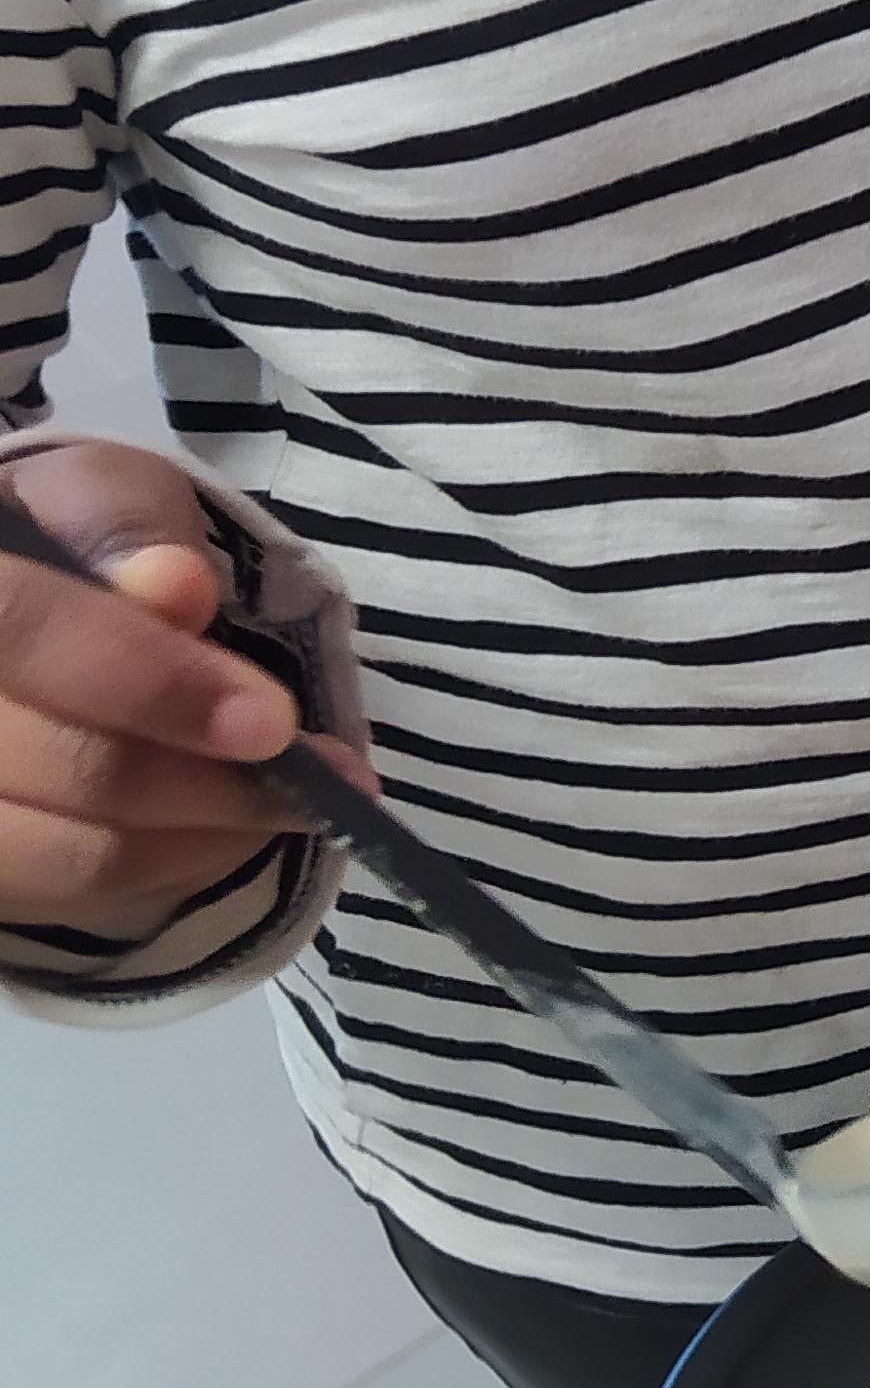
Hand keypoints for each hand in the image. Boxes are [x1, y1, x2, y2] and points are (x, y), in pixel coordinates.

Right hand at [0, 440, 321, 945]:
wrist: (27, 597)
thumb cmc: (66, 538)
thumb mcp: (96, 491)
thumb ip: (126, 524)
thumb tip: (177, 591)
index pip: (22, 631)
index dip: (148, 681)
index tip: (268, 720)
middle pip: (60, 770)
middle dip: (209, 780)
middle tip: (322, 773)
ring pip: (70, 856)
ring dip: (206, 833)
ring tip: (295, 799)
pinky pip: (76, 896)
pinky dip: (173, 865)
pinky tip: (229, 823)